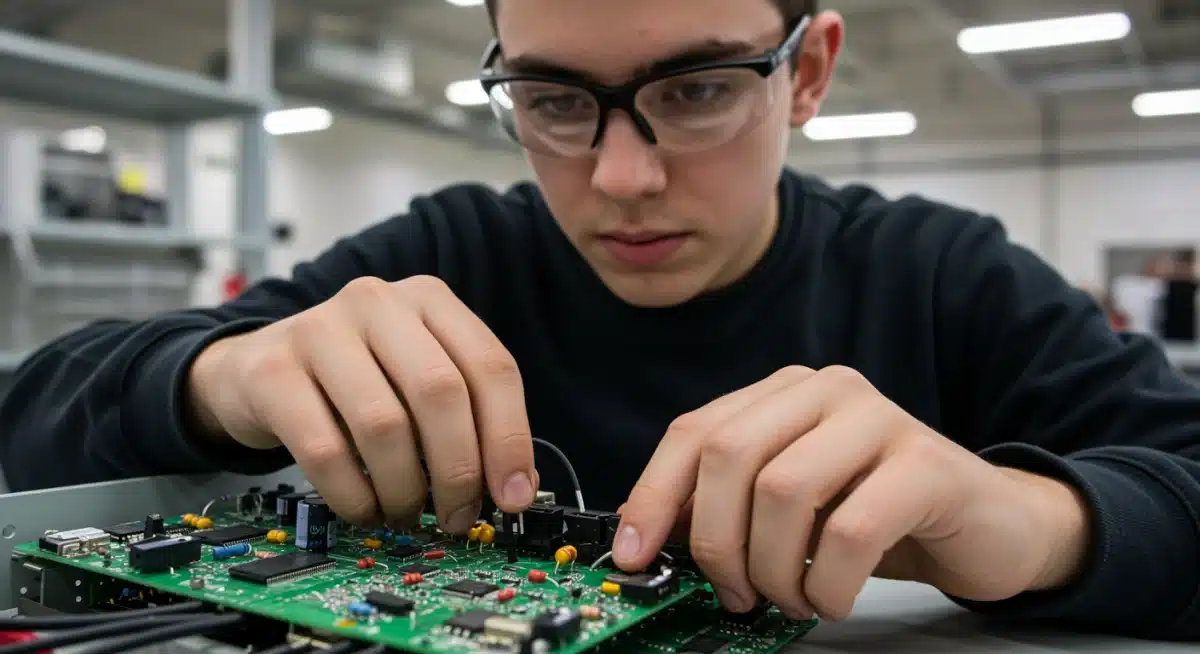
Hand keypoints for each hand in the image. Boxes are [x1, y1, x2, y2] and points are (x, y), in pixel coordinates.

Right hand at [186, 276, 537, 531]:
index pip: (491, 367)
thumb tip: (514, 487)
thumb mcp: (415, 381)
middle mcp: (377, 302)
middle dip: (458, 470)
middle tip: (458, 516)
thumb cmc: (353, 382)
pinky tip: (364, 508)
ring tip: (405, 512)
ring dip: (404, 488)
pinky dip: (354, 496)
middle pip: (441, 393)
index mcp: (429, 299)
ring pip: (384, 425)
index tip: (514, 496)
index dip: (509, 438)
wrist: (253, 369)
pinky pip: (325, 450)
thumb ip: (467, 418)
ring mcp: (319, 330)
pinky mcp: (271, 371)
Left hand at [613, 366, 1090, 620]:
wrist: (988, 523)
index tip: (634, 555)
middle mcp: (826, 391)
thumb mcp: (791, 503)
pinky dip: (827, 582)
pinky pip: (849, 530)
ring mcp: (879, 419)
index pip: (693, 432)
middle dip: (716, 542)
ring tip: (791, 599)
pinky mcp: (925, 464)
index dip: (653, 495)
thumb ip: (729, 502)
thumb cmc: (877, 515)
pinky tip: (832, 598)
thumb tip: (651, 539)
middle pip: (729, 457)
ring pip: (783, 492)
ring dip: (773, 568)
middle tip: (735, 593)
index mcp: (783, 394)